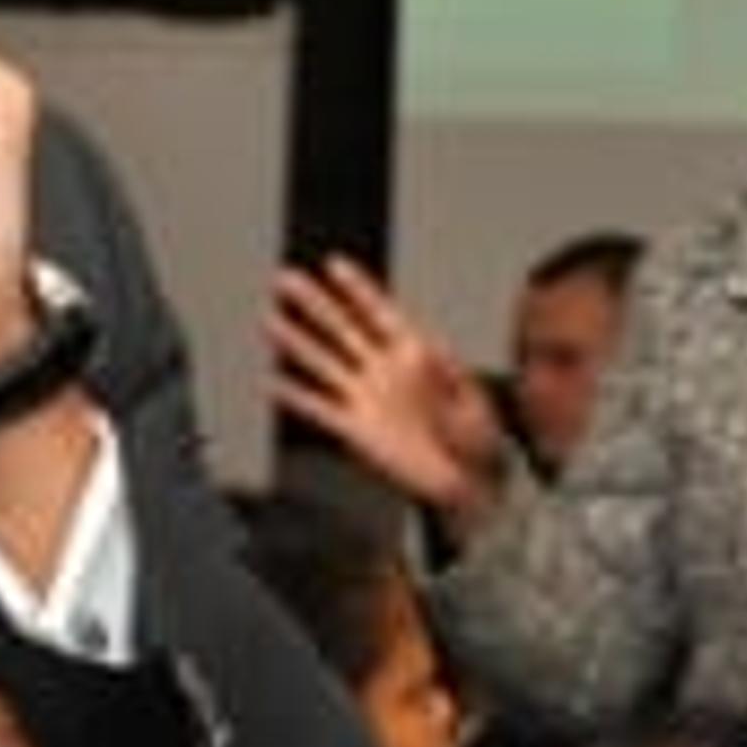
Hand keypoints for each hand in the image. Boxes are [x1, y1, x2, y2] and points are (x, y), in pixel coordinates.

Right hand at [268, 256, 513, 527]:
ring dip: (296, 342)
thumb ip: (446, 377)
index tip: (333, 265)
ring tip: (269, 320)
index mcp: (414, 352)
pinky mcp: (356, 429)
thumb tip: (423, 349)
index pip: (380, 313)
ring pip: (324, 363)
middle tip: (285, 280)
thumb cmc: (477, 436)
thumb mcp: (472, 402)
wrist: (467, 481)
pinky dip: (296, 396)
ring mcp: (366, 397)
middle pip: (342, 329)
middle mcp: (383, 369)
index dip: (357, 289)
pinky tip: (271, 382)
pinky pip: (320, 408)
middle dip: (314, 303)